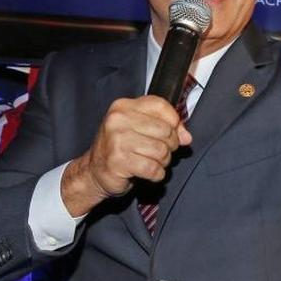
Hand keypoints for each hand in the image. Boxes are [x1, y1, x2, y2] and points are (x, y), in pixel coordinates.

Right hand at [62, 96, 190, 214]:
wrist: (94, 170)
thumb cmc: (120, 148)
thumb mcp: (140, 129)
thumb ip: (165, 126)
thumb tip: (186, 137)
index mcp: (123, 106)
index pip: (161, 106)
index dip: (174, 122)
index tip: (174, 132)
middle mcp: (118, 120)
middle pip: (166, 131)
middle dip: (169, 146)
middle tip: (159, 152)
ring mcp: (117, 140)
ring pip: (162, 151)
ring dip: (162, 162)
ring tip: (151, 162)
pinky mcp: (118, 161)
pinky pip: (153, 169)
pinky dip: (156, 174)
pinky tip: (147, 172)